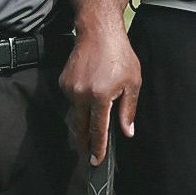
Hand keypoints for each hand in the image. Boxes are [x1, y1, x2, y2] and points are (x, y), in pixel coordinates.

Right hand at [58, 23, 141, 163]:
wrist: (98, 32)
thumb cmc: (119, 55)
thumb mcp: (133, 83)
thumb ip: (128, 110)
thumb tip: (127, 132)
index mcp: (100, 96)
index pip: (97, 130)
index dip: (97, 148)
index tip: (96, 162)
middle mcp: (81, 94)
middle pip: (81, 127)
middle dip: (85, 141)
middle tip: (89, 152)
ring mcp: (69, 88)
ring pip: (75, 113)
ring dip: (84, 120)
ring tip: (94, 119)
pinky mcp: (63, 82)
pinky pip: (71, 100)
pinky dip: (80, 103)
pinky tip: (89, 94)